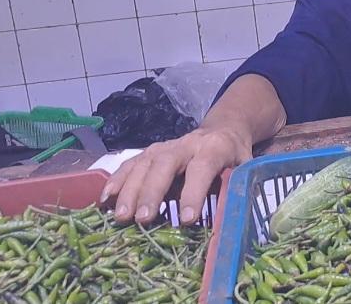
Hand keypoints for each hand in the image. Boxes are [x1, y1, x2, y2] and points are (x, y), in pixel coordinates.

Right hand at [101, 126, 251, 224]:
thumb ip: (237, 187)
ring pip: (143, 164)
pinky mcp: (148, 153)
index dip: (194, 193)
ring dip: (129, 190)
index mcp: (214, 148)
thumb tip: (230, 218)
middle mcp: (185, 144)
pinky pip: (129, 164)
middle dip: (152, 191)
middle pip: (165, 164)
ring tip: (121, 216)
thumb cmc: (233, 157)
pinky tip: (105, 200)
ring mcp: (163, 146)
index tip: (187, 219)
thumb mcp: (244, 168)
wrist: (222, 131)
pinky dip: (116, 181)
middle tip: (142, 219)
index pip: (202, 168)